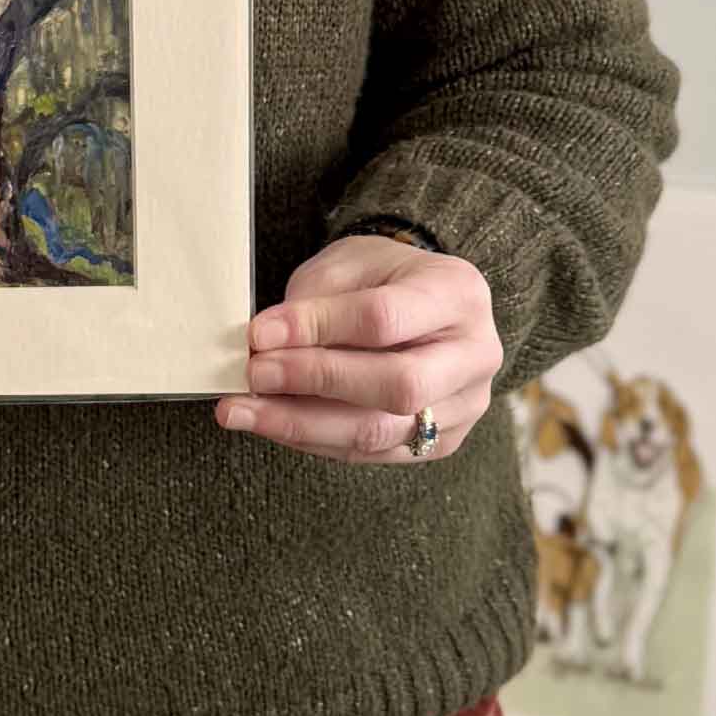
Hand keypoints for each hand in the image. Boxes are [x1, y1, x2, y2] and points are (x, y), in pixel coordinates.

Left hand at [214, 235, 502, 464]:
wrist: (421, 296)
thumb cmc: (381, 273)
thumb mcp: (350, 262)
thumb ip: (315, 300)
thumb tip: (266, 345)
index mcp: (457, 293)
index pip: (384, 319)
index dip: (317, 328)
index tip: (259, 334)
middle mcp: (474, 355)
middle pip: (397, 385)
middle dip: (314, 382)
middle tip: (253, 374)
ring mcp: (465, 406)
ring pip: (382, 431)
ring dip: (302, 425)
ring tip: (241, 411)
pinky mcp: (441, 442)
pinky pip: (372, 453)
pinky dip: (315, 440)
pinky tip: (271, 425)